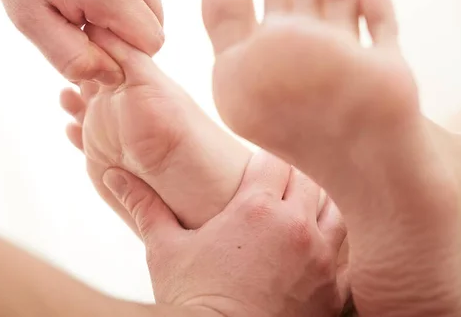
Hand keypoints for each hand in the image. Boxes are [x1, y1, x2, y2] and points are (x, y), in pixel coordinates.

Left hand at [0, 0, 163, 83]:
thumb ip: (71, 58)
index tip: (88, 39)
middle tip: (87, 24)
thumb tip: (112, 76)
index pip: (150, 45)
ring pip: (156, 11)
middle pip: (156, 29)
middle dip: (127, 37)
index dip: (122, 53)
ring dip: (129, 17)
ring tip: (91, 3)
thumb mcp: (31, 22)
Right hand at [104, 151, 348, 316]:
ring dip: (318, 208)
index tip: (254, 171)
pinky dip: (334, 245)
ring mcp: (321, 259)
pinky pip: (347, 252)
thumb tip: (112, 175)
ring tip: (297, 217)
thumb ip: (144, 206)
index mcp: (257, 209)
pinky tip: (314, 251)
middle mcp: (296, 227)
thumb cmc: (192, 300)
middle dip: (291, 181)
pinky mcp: (334, 291)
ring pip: (335, 211)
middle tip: (274, 192)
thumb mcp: (165, 249)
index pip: (274, 161)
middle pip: (308, 180)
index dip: (264, 162)